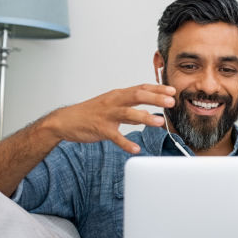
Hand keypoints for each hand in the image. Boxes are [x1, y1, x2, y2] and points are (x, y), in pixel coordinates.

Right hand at [46, 84, 175, 152]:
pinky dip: (126, 143)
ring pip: (128, 113)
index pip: (141, 88)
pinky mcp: (100, 128)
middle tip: (171, 102)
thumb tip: (147, 115)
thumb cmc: (90, 113)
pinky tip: (135, 148)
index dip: (158, 89)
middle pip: (137, 96)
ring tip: (159, 122)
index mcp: (118, 95)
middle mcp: (114, 101)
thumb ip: (130, 111)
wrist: (65, 120)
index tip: (172, 91)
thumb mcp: (112, 107)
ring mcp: (107, 114)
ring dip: (145, 118)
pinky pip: (115, 136)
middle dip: (155, 98)